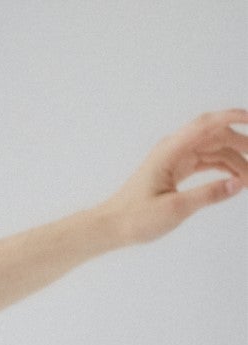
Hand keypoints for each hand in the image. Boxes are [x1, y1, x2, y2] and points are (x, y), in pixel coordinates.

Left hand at [93, 108, 247, 246]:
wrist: (110, 227)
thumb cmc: (135, 218)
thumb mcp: (175, 209)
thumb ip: (209, 195)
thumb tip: (238, 184)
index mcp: (171, 151)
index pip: (207, 124)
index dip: (233, 117)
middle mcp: (174, 149)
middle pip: (216, 136)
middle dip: (241, 145)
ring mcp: (175, 159)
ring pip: (214, 150)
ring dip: (235, 160)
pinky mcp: (176, 171)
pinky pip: (206, 162)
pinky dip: (223, 169)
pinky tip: (236, 180)